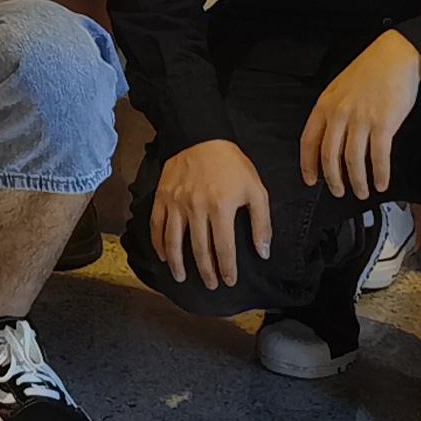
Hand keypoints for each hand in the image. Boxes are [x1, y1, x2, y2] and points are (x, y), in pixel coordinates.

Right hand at [149, 136, 272, 289]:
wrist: (200, 135)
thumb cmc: (232, 164)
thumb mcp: (256, 190)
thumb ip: (262, 223)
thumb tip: (263, 253)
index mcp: (221, 208)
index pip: (224, 248)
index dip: (227, 269)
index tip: (229, 282)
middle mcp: (196, 208)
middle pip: (199, 249)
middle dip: (206, 272)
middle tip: (211, 285)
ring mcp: (176, 203)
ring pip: (174, 241)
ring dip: (177, 263)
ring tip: (181, 277)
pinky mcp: (162, 196)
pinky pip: (157, 225)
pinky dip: (158, 243)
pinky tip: (163, 255)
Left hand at [298, 30, 420, 200]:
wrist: (395, 56)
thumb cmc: (369, 71)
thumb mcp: (339, 89)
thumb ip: (332, 113)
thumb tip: (329, 140)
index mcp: (325, 105)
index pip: (308, 141)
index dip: (308, 165)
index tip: (310, 180)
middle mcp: (339, 113)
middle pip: (329, 156)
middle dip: (333, 180)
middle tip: (338, 192)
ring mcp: (360, 119)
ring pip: (353, 160)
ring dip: (357, 181)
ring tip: (362, 192)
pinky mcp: (383, 123)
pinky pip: (378, 156)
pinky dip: (380, 173)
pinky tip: (382, 182)